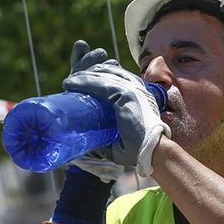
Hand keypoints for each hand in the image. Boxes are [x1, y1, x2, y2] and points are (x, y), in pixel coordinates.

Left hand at [63, 62, 170, 176]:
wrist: (154, 152)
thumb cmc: (139, 149)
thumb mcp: (121, 138)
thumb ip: (108, 136)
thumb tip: (92, 141)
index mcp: (138, 95)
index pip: (117, 76)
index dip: (99, 75)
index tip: (82, 80)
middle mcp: (137, 88)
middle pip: (109, 71)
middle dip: (89, 72)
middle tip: (72, 80)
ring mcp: (133, 90)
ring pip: (103, 75)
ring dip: (83, 77)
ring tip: (69, 82)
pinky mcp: (127, 94)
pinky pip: (101, 84)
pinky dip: (84, 82)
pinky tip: (70, 84)